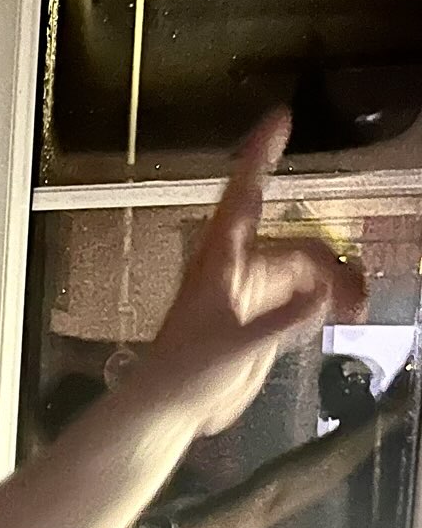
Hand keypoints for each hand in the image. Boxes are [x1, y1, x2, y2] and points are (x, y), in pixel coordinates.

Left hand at [144, 110, 365, 437]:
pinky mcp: (257, 319)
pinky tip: (342, 315)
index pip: (243, 197)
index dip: (260, 156)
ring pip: (304, 272)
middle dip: (331, 262)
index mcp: (219, 262)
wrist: (171, 408)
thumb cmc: (186, 373)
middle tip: (356, 296)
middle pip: (296, 246)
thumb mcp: (238, 346)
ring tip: (355, 308)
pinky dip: (325, 302)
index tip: (279, 119)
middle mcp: (235, 270)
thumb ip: (283, 320)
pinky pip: (300, 298)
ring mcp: (248, 294)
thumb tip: (323, 294)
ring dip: (334, 284)